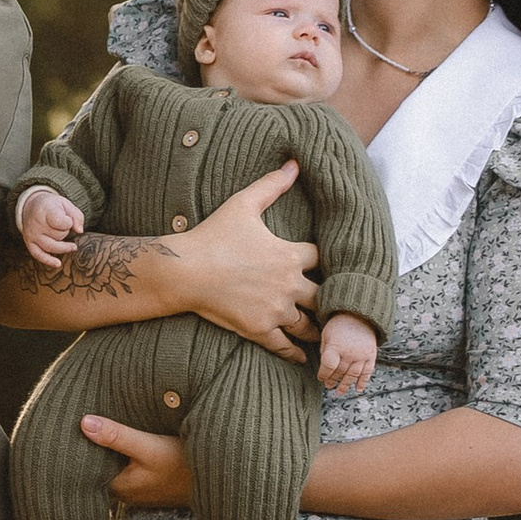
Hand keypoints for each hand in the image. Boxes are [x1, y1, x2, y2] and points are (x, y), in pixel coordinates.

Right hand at [15, 186, 86, 267]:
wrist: (30, 206)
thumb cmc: (51, 206)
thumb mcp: (65, 204)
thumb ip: (76, 216)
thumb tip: (80, 231)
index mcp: (46, 210)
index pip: (60, 222)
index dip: (69, 222)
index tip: (68, 219)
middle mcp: (37, 224)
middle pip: (58, 235)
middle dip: (65, 232)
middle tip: (63, 225)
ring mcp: (32, 234)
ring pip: (51, 247)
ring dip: (64, 247)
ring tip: (73, 246)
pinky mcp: (29, 242)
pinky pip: (38, 255)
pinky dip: (48, 260)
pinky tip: (58, 264)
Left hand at [79, 414, 191, 508]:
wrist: (219, 479)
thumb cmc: (184, 466)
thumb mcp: (149, 446)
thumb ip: (117, 436)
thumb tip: (84, 422)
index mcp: (118, 486)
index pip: (87, 467)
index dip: (80, 446)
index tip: (72, 425)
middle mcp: (126, 492)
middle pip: (101, 465)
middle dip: (95, 445)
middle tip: (83, 418)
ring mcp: (140, 488)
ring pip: (116, 465)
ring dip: (112, 448)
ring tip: (102, 422)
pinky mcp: (152, 482)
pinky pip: (130, 466)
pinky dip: (127, 452)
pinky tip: (128, 435)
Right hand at [165, 165, 318, 359]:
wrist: (184, 271)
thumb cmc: (213, 236)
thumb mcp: (243, 204)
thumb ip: (271, 185)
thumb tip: (294, 163)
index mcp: (290, 255)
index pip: (322, 258)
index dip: (325, 259)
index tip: (326, 263)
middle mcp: (289, 285)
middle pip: (324, 297)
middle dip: (328, 300)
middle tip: (335, 306)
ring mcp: (275, 310)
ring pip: (308, 325)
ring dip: (316, 328)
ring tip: (325, 334)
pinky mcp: (259, 330)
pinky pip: (285, 347)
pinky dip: (296, 352)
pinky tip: (303, 356)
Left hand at [317, 311, 378, 396]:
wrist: (360, 314)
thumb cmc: (339, 325)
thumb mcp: (326, 334)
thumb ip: (325, 351)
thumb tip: (324, 368)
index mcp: (336, 346)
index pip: (328, 366)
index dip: (323, 374)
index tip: (321, 378)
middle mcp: (350, 352)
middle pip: (340, 372)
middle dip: (333, 380)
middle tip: (329, 385)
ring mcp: (362, 355)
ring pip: (353, 375)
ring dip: (346, 385)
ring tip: (339, 391)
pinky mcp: (371, 356)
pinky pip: (367, 373)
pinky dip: (363, 382)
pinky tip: (358, 389)